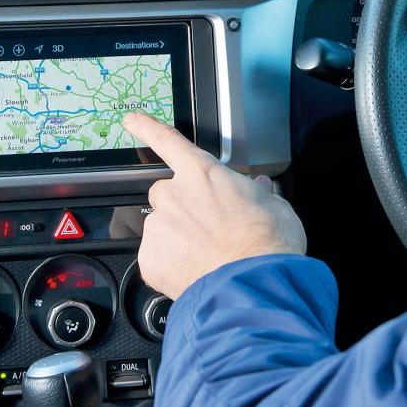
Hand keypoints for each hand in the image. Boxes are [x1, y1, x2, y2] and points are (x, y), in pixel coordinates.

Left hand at [123, 112, 306, 299]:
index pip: (168, 142)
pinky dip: (172, 264)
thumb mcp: (276, 207)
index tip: (130, 120)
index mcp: (202, 173)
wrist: (253, 286)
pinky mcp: (149, 259)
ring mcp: (158, 227)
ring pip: (163, 228)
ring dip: (179, 238)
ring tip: (209, 256)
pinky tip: (197, 271)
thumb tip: (260, 187)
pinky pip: (158, 257)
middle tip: (209, 230)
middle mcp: (173, 195)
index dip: (146, 128)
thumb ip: (259, 193)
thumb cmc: (267, 244)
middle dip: (183, 208)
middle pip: (167, 194)